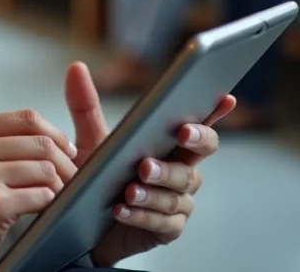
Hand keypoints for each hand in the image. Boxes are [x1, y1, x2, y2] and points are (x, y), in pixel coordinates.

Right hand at [0, 110, 79, 271]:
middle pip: (39, 141)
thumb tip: (40, 137)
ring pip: (44, 167)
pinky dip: (50, 203)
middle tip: (72, 175)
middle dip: (64, 159)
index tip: (65, 149)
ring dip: (60, 183)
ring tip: (62, 194)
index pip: (25, 118)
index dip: (53, 132)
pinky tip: (45, 209)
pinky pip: (40, 195)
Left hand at [64, 63, 235, 268]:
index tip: (223, 97)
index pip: (198, 125)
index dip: (215, 111)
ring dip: (155, 187)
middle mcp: (181, 172)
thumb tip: (76, 68)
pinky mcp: (167, 230)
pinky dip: (141, 214)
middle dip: (194, 141)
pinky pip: (161, 221)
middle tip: (179, 134)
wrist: (82, 226)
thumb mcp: (89, 142)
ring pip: (177, 191)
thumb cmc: (97, 181)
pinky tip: (121, 209)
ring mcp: (177, 202)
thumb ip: (86, 107)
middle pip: (201, 153)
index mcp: (169, 146)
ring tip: (131, 186)